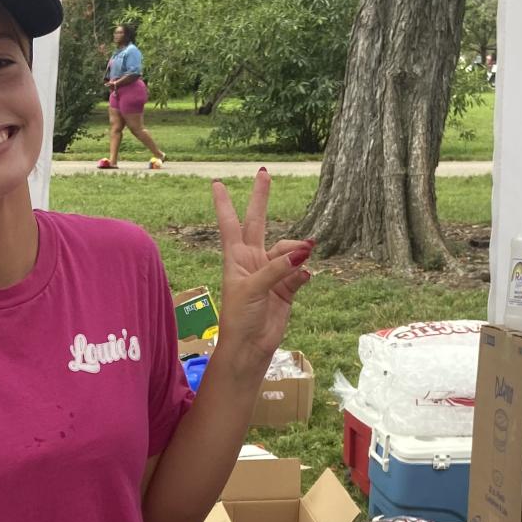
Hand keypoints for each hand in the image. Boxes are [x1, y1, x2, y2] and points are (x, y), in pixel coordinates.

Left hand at [211, 170, 313, 367]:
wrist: (250, 347)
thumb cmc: (240, 317)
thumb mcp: (253, 288)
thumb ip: (277, 268)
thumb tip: (303, 251)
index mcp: (236, 258)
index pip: (230, 223)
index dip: (223, 204)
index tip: (216, 183)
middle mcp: (253, 260)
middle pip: (258, 221)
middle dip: (261, 199)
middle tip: (264, 174)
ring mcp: (271, 272)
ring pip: (288, 249)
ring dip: (296, 252)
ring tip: (301, 260)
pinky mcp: (286, 287)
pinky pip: (299, 271)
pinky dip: (303, 272)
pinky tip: (305, 275)